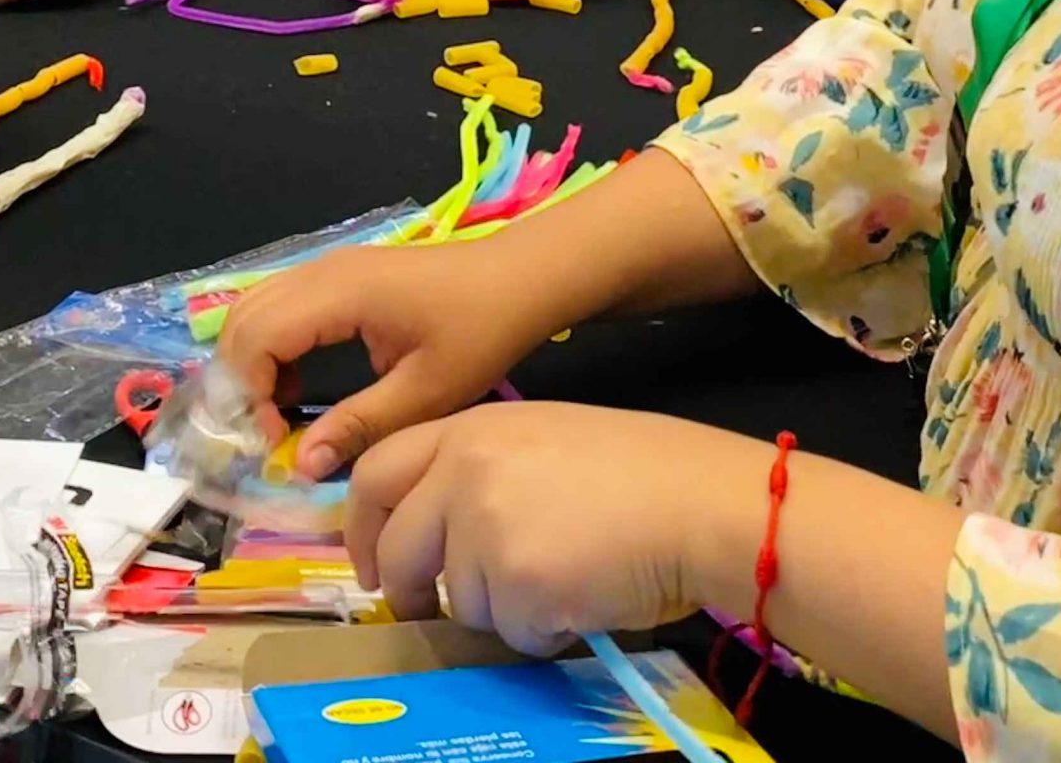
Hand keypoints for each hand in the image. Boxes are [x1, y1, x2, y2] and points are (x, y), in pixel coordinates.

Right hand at [217, 241, 559, 480]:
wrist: (519, 279)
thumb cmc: (481, 331)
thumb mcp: (427, 392)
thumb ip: (361, 426)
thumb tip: (301, 466)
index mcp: (340, 293)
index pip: (256, 337)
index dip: (248, 393)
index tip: (276, 441)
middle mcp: (321, 271)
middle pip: (242, 319)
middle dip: (237, 381)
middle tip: (262, 436)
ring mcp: (327, 268)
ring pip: (254, 309)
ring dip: (250, 363)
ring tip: (273, 418)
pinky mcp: (337, 276)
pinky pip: (279, 307)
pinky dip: (269, 348)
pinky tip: (292, 390)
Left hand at [347, 402, 761, 652]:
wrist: (698, 502)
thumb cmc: (640, 469)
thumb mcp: (542, 439)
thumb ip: (479, 471)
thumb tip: (438, 529)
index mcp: (469, 429)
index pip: (376, 471)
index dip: (362, 524)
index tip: (371, 560)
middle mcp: (464, 472)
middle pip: (396, 547)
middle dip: (404, 589)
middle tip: (423, 609)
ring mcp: (485, 528)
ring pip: (459, 599)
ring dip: (501, 607)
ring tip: (562, 577)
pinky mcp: (515, 585)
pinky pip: (510, 632)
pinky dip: (542, 631)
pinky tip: (583, 597)